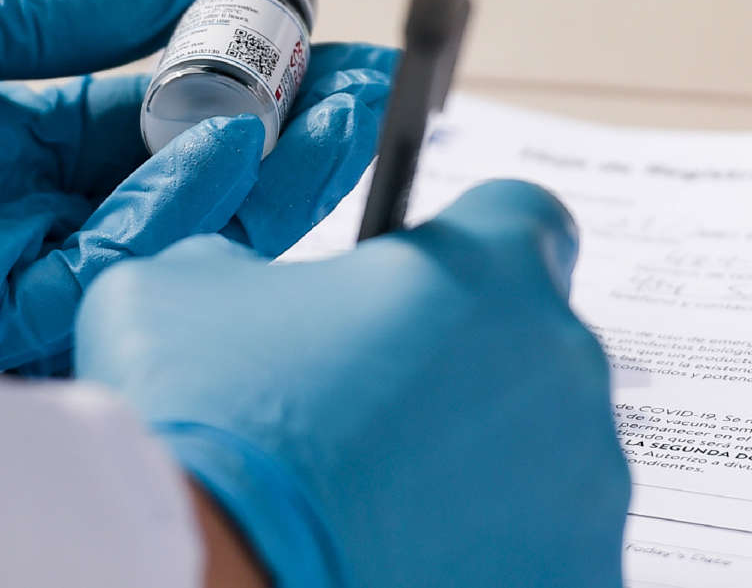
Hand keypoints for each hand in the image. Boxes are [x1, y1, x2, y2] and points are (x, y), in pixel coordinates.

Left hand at [0, 0, 394, 371]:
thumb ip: (63, 5)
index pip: (140, 109)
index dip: (223, 73)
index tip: (298, 34)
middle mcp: (2, 209)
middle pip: (163, 184)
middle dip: (268, 137)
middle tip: (356, 91)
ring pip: (149, 240)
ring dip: (245, 182)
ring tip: (327, 118)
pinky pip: (92, 273)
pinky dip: (165, 217)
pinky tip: (226, 154)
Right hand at [76, 180, 630, 586]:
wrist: (203, 569)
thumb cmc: (202, 419)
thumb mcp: (185, 281)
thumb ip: (253, 260)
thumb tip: (255, 282)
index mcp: (480, 271)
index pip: (521, 216)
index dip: (466, 243)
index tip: (420, 283)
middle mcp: (561, 370)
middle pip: (527, 343)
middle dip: (457, 361)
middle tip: (366, 402)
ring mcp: (583, 490)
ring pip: (538, 449)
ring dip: (470, 456)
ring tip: (369, 488)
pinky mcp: (575, 578)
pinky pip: (538, 542)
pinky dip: (482, 543)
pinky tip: (396, 547)